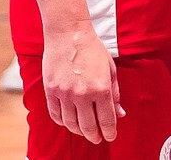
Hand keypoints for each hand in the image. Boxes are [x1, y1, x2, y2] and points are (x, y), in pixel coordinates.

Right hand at [41, 26, 124, 142]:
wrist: (69, 33)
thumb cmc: (91, 48)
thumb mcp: (110, 69)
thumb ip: (115, 93)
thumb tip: (119, 113)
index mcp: (101, 88)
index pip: (106, 120)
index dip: (109, 132)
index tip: (110, 136)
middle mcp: (82, 94)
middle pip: (88, 126)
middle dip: (94, 135)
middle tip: (97, 138)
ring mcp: (64, 93)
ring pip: (71, 124)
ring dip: (79, 131)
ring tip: (84, 130)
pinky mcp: (51, 91)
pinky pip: (56, 115)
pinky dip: (63, 122)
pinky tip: (69, 121)